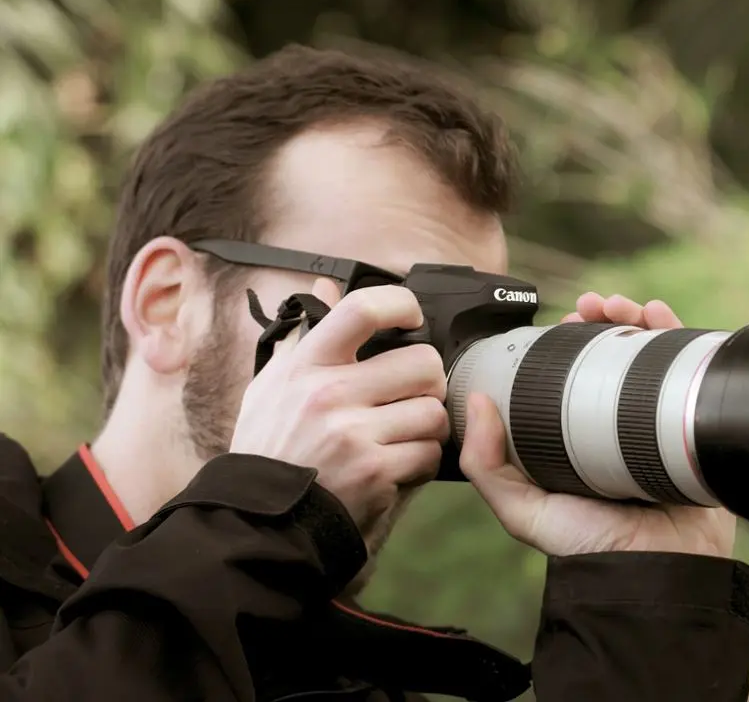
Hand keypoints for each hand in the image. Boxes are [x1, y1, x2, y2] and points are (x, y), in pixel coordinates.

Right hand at [229, 278, 448, 534]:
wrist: (259, 520)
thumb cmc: (270, 449)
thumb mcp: (273, 385)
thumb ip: (305, 335)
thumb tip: (326, 283)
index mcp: (306, 365)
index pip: (362, 309)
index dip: (402, 305)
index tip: (412, 319)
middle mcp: (329, 395)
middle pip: (423, 363)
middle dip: (428, 383)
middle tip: (412, 396)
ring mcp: (353, 435)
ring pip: (434, 412)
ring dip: (428, 427)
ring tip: (403, 436)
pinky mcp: (374, 473)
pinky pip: (429, 454)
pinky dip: (422, 463)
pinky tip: (398, 467)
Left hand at [459, 292, 736, 557]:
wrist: (660, 572)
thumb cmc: (593, 548)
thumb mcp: (525, 511)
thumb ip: (489, 467)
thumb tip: (475, 401)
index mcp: (579, 438)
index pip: (574, 375)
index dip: (568, 342)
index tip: (562, 320)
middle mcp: (619, 426)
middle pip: (614, 356)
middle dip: (603, 322)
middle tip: (591, 307)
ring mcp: (658, 423)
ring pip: (650, 356)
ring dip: (637, 320)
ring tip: (623, 306)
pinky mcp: (692, 425)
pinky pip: (688, 372)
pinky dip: (678, 337)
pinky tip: (659, 318)